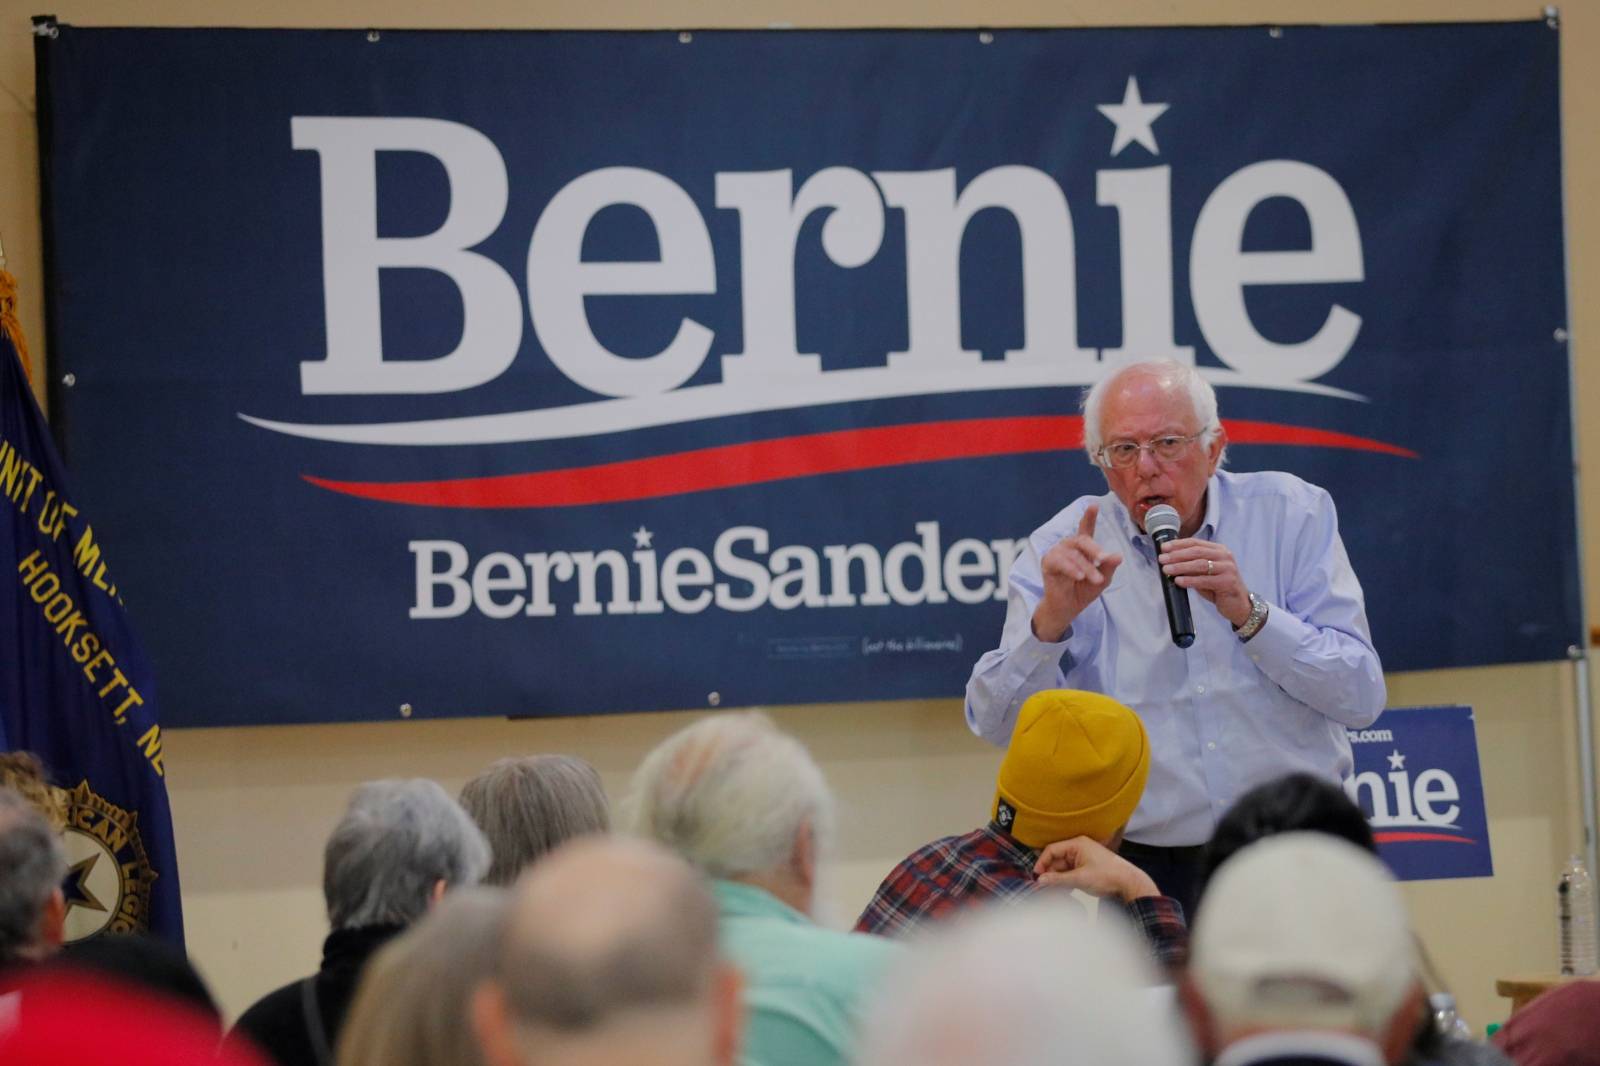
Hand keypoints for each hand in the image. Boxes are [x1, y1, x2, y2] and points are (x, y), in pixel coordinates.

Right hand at [1032, 504, 1122, 641]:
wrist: (1068, 607)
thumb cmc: (1084, 590)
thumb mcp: (1102, 579)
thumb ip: (1108, 567)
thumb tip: (1118, 556)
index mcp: (1082, 547)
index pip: (1085, 529)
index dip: (1089, 517)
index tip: (1094, 505)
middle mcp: (1068, 546)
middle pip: (1082, 540)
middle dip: (1095, 550)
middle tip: (1104, 559)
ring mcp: (1056, 553)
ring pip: (1073, 554)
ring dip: (1085, 567)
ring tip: (1094, 579)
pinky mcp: (1047, 562)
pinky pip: (1059, 561)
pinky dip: (1071, 568)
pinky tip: (1078, 576)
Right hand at [1032, 836, 1158, 901]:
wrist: (1129, 884)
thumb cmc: (1108, 876)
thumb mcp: (1080, 878)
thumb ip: (1058, 880)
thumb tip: (1040, 881)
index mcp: (1077, 844)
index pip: (1052, 850)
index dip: (1042, 863)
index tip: (1037, 877)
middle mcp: (1078, 849)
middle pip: (1056, 860)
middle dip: (1049, 873)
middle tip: (1043, 888)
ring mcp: (1083, 859)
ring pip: (1062, 868)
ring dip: (1057, 879)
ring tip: (1052, 892)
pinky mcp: (1086, 869)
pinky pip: (1070, 873)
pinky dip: (1065, 882)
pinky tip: (1063, 891)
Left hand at [1158, 537, 1250, 626]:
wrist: (1238, 605)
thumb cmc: (1218, 588)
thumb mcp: (1204, 574)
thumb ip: (1191, 567)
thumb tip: (1169, 562)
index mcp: (1219, 550)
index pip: (1196, 543)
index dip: (1178, 544)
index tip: (1163, 548)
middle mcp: (1225, 556)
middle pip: (1197, 552)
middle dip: (1177, 555)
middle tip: (1162, 559)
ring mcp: (1228, 569)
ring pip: (1200, 564)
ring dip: (1181, 566)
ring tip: (1166, 569)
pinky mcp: (1228, 582)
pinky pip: (1205, 580)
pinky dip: (1190, 580)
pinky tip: (1178, 581)